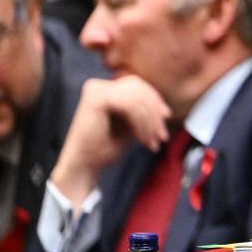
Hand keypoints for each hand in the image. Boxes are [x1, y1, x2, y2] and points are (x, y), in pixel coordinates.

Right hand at [50, 75, 171, 207]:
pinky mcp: (96, 98)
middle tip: (162, 135)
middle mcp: (97, 85)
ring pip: (136, 98)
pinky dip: (141, 123)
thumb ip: (141, 110)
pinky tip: (142, 140)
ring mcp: (95, 89)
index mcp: (104, 88)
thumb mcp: (129, 124)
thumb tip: (164, 107)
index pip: (136, 85)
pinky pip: (129, 105)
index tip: (167, 117)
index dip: (154, 99)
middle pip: (138, 87)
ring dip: (149, 122)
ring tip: (153, 142)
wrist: (84, 166)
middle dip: (154, 111)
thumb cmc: (105, 148)